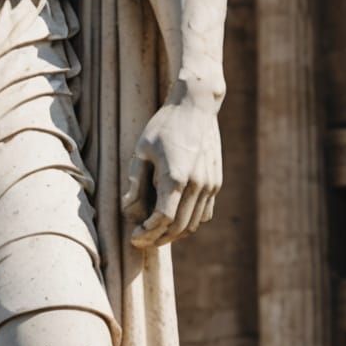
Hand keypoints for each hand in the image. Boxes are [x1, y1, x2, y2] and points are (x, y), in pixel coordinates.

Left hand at [122, 93, 221, 248]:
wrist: (196, 105)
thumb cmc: (164, 125)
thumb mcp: (142, 151)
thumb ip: (135, 183)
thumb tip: (129, 211)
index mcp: (175, 177)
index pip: (162, 219)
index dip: (147, 233)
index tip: (134, 237)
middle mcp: (197, 184)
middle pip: (178, 226)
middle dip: (158, 239)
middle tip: (142, 240)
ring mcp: (210, 184)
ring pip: (193, 223)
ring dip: (174, 234)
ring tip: (155, 234)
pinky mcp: (216, 182)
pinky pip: (204, 213)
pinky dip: (189, 222)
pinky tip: (173, 220)